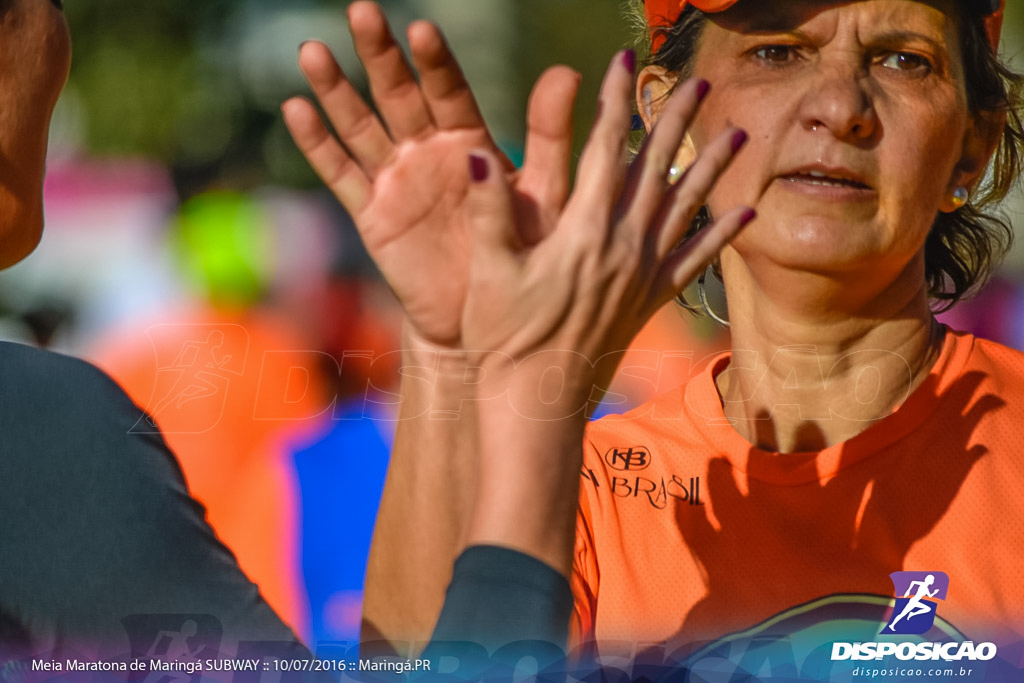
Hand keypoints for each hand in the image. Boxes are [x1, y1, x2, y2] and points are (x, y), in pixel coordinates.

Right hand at [282, 1, 580, 348]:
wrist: (489, 313)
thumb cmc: (524, 252)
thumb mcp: (543, 194)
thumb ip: (549, 137)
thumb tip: (567, 71)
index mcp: (471, 140)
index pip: (449, 91)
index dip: (435, 63)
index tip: (422, 30)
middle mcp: (428, 150)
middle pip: (398, 94)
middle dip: (380, 55)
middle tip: (362, 11)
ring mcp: (396, 178)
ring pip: (361, 126)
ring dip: (336, 90)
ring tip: (312, 51)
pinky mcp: (373, 213)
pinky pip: (341, 175)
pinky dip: (317, 145)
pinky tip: (295, 108)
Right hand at [461, 51, 755, 411]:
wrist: (537, 404)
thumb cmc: (504, 340)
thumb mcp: (489, 274)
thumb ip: (490, 212)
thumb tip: (476, 154)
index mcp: (582, 231)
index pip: (602, 149)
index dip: (613, 101)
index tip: (623, 62)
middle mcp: (622, 246)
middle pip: (657, 168)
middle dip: (677, 119)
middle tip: (700, 80)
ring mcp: (642, 275)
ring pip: (685, 207)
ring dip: (713, 166)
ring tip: (740, 133)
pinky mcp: (650, 301)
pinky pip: (695, 260)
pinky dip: (721, 234)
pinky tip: (745, 213)